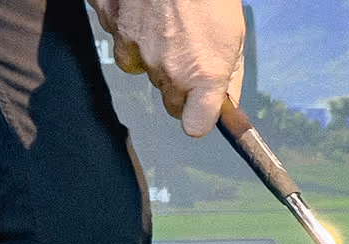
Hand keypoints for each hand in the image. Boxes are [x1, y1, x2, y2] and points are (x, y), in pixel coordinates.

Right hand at [88, 0, 244, 136]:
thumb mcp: (233, 38)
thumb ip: (229, 75)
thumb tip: (226, 100)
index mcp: (203, 76)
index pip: (194, 124)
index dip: (198, 118)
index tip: (201, 112)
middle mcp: (168, 70)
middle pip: (168, 98)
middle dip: (178, 85)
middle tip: (188, 55)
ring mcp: (137, 49)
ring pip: (141, 70)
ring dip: (152, 57)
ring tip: (166, 28)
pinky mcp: (114, 27)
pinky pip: (120, 40)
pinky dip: (129, 31)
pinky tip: (144, 14)